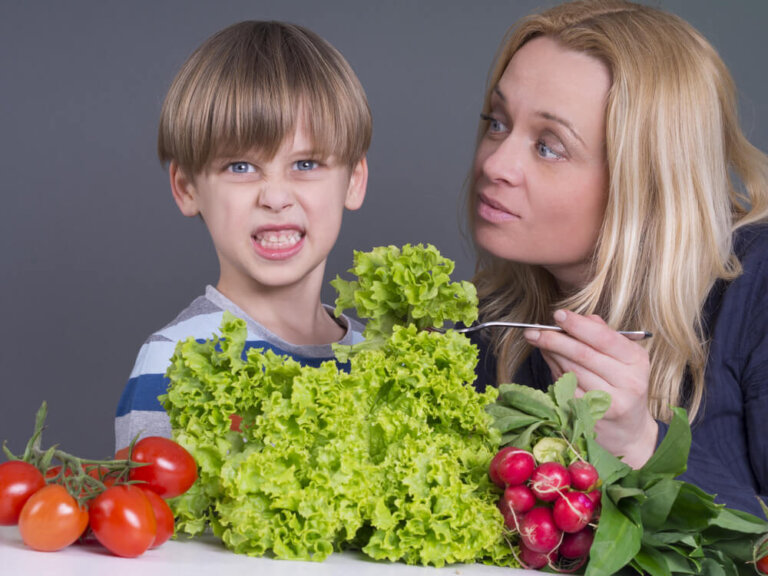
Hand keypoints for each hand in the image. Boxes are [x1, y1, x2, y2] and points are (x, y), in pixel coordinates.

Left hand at [524, 309, 657, 468]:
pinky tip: (550, 365)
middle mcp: (628, 381)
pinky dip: (554, 374)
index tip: (557, 315)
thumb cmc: (620, 386)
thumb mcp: (621, 359)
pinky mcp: (592, 416)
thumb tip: (574, 318)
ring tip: (537, 341)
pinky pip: (565, 389)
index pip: (603, 338)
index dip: (578, 325)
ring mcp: (610, 401)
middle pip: (583, 354)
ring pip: (571, 371)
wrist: (629, 432)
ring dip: (550, 354)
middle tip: (532, 330)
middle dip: (554, 339)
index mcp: (636, 360)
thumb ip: (600, 336)